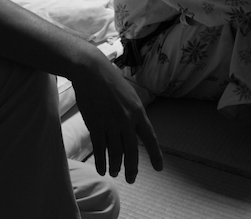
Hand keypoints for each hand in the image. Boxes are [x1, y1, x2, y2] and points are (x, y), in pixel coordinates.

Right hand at [71, 57, 162, 182]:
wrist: (91, 71)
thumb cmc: (110, 80)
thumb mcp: (130, 95)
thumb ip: (133, 113)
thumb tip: (134, 130)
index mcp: (138, 112)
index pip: (150, 138)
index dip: (155, 155)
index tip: (159, 168)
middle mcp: (127, 120)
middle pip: (131, 151)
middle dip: (132, 168)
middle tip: (131, 179)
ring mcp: (111, 123)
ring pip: (116, 152)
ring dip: (116, 166)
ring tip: (115, 173)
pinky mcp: (96, 125)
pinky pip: (100, 149)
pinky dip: (101, 161)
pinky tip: (102, 169)